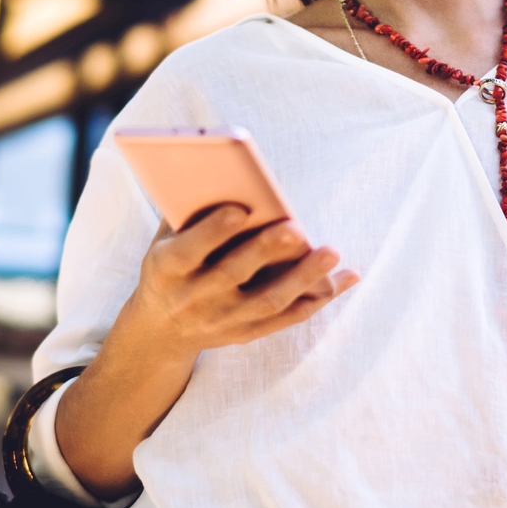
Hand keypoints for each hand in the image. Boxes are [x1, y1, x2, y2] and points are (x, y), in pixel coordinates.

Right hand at [56, 204, 358, 497]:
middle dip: (265, 250)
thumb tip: (226, 173)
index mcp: (166, 269)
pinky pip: (287, 318)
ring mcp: (222, 321)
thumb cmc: (170, 265)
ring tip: (331, 252)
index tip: (239, 208)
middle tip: (296, 228)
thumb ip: (189, 212)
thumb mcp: (165, 239)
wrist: (160, 329)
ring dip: (302, 277)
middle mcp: (193, 298)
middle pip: (232, 274)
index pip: (187, 251)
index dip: (212, 231)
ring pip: (267, 301)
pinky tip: (346, 277)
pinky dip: (318, 298)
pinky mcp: (245, 333)